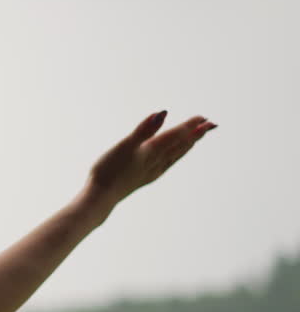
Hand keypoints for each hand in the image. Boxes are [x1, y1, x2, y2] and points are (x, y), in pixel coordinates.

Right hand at [86, 111, 216, 204]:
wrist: (100, 197)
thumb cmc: (108, 170)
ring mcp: (152, 171)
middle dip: (195, 134)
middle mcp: (156, 161)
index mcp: (152, 151)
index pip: (176, 135)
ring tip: (195, 139)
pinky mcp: (144, 178)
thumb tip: (162, 114)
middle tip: (211, 125)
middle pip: (181, 145)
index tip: (204, 118)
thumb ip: (143, 130)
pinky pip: (166, 165)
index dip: (190, 126)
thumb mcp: (124, 145)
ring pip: (175, 156)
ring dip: (187, 146)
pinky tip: (171, 159)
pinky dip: (174, 157)